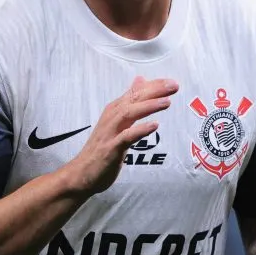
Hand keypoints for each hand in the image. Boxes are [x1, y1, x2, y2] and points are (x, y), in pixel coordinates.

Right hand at [68, 76, 177, 194]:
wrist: (81, 173)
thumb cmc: (101, 147)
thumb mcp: (117, 120)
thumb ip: (129, 102)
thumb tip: (140, 80)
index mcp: (115, 110)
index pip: (135, 92)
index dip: (154, 86)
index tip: (171, 82)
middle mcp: (112, 117)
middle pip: (133, 99)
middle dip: (154, 91)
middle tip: (174, 85)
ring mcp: (110, 132)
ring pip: (129, 113)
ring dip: (148, 106)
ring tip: (167, 102)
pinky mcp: (111, 148)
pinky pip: (126, 137)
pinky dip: (140, 130)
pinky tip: (155, 126)